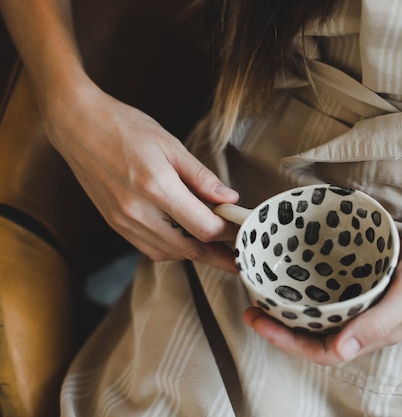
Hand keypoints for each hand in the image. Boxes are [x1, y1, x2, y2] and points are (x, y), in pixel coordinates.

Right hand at [42, 81, 239, 271]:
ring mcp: (123, 221)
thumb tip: (230, 199)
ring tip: (218, 251)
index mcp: (157, 187)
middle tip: (240, 259)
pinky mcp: (115, 224)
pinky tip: (186, 240)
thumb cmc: (125, 127)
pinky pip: (151, 249)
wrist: (77, 125)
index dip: (229, 233)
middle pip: (190, 249)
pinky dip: (173, 250)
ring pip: (170, 254)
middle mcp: (138, 211)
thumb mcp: (172, 145)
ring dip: (196, 254)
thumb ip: (202, 177)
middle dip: (219, 255)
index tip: (244, 230)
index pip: (204, 227)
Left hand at [243, 204, 401, 364]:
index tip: (257, 320)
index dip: (288, 342)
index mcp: (381, 329)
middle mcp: (374, 317)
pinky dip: (318, 281)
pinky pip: (340, 284)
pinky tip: (303, 266)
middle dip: (284, 325)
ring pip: (328, 310)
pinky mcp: (377, 274)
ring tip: (270, 289)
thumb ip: (379, 322)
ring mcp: (375, 295)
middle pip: (321, 332)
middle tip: (252, 305)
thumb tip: (339, 350)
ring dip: (298, 304)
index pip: (326, 350)